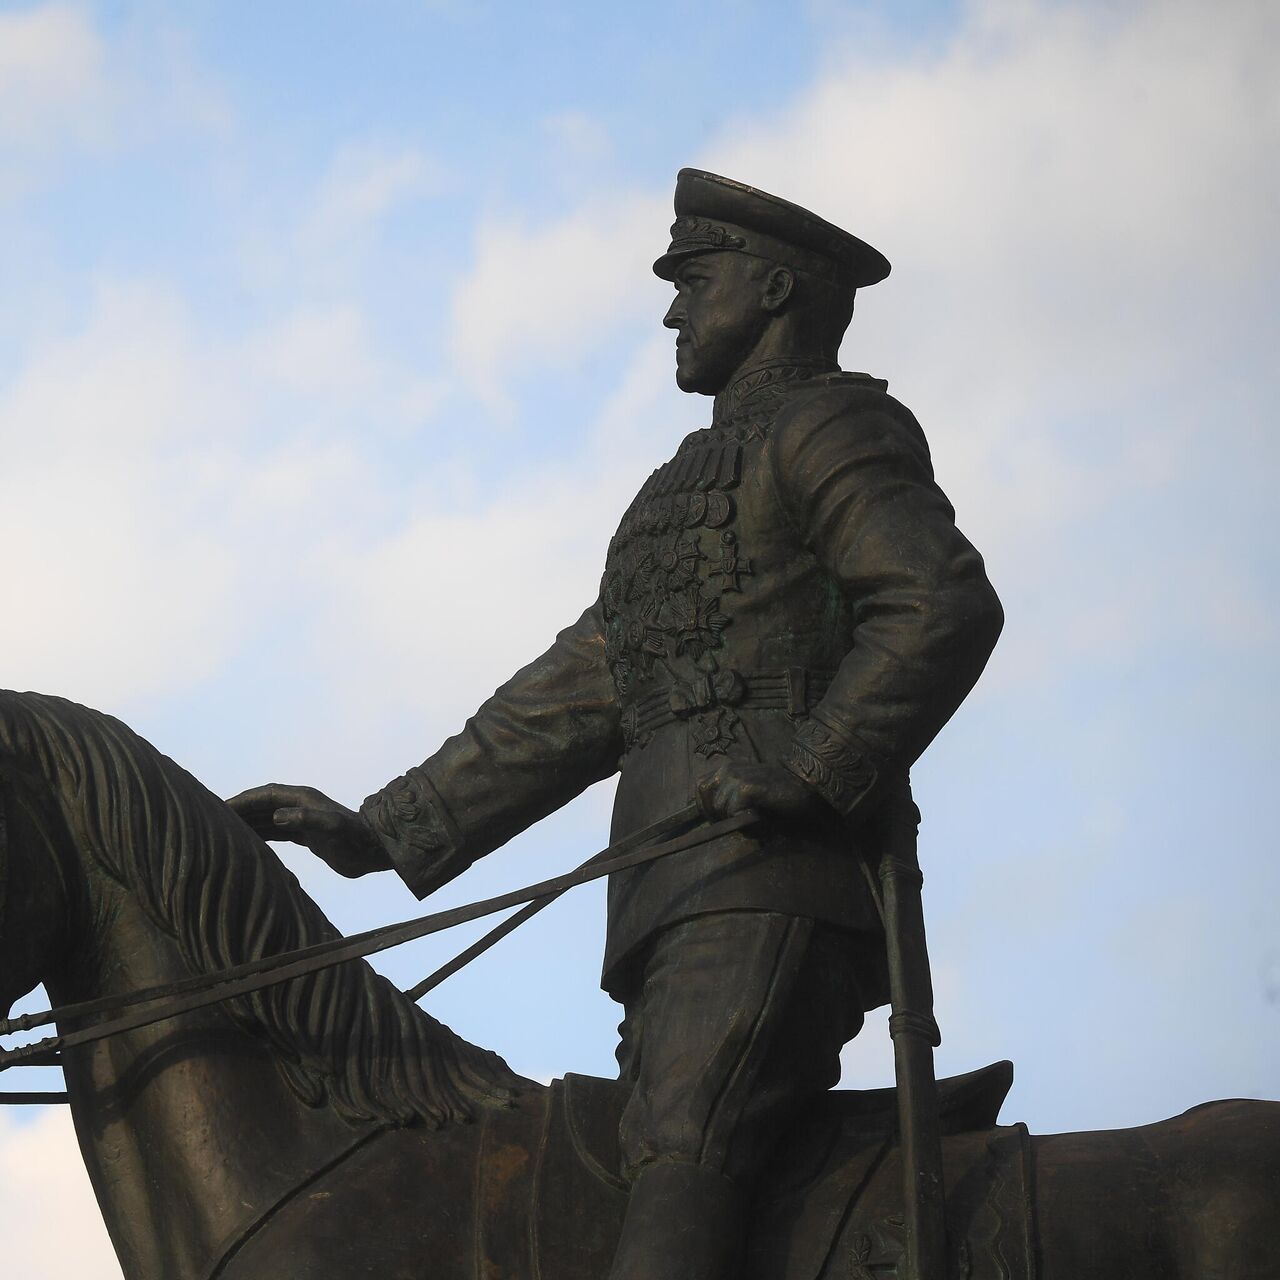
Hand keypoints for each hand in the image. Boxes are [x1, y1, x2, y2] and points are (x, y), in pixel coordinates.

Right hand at [225, 784, 390, 878]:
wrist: (374, 852)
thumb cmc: (355, 839)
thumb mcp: (332, 828)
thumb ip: (307, 821)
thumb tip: (277, 817)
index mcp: (303, 799)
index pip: (266, 795)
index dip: (244, 799)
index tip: (221, 806)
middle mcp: (301, 806)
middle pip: (264, 804)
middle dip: (241, 810)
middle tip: (213, 819)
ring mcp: (304, 820)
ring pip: (269, 818)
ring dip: (249, 822)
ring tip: (224, 831)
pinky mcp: (308, 835)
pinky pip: (278, 831)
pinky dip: (261, 834)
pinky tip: (248, 843)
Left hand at [696, 762, 826, 822]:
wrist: (806, 788)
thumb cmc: (778, 794)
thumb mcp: (748, 793)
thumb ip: (728, 799)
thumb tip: (710, 820)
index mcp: (726, 769)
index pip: (699, 788)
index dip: (707, 807)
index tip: (722, 818)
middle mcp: (728, 769)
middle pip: (705, 799)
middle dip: (719, 815)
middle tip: (742, 819)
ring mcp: (737, 776)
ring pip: (719, 808)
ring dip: (735, 820)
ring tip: (755, 819)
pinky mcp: (747, 787)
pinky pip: (733, 812)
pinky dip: (745, 821)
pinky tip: (760, 819)